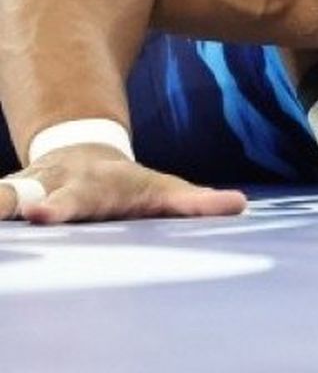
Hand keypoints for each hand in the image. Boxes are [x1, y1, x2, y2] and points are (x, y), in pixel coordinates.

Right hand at [1, 144, 246, 224]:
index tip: (45, 216)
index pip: (73, 200)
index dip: (61, 208)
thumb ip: (196, 202)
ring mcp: (18, 195)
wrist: (86, 156)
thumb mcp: (163, 191)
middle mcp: (45, 188)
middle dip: (3, 203)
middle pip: (20, 196)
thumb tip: (239, 206)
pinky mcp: (2, 205)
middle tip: (2, 215)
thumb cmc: (128, 187)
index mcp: (86, 189)